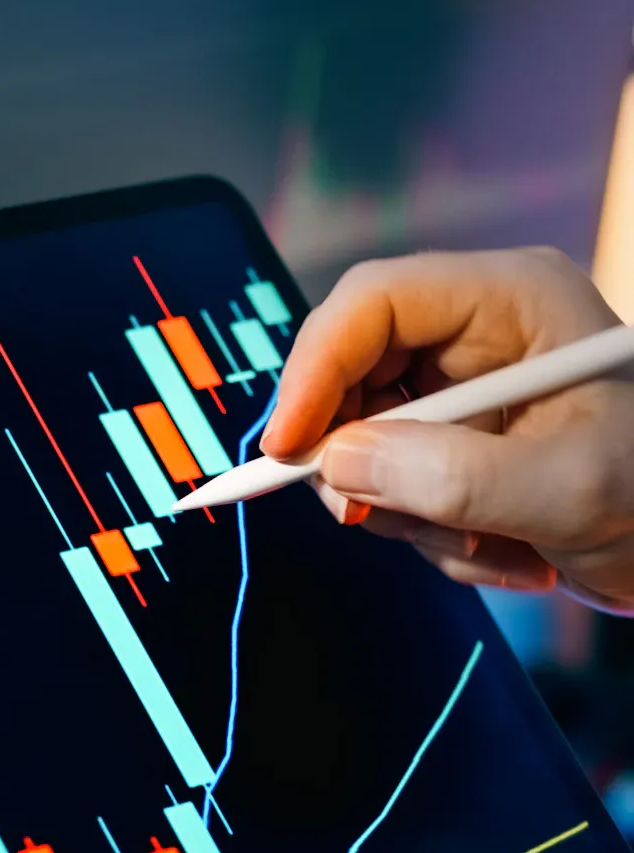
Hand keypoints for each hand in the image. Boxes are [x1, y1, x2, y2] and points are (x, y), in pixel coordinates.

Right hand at [261, 247, 633, 611]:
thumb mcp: (564, 491)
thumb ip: (449, 477)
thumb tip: (340, 464)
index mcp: (512, 299)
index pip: (375, 302)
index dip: (316, 367)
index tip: (288, 448)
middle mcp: (481, 331)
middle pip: (354, 371)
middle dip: (363, 460)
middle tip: (374, 522)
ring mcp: (468, 390)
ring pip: (367, 441)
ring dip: (409, 513)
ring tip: (490, 548)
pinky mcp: (462, 444)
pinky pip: (397, 485)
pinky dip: (432, 533)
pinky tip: (506, 553)